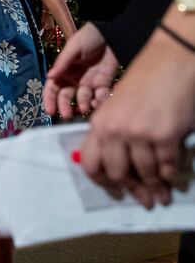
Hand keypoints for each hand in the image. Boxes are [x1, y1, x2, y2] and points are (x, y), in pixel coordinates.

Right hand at [43, 22, 118, 116]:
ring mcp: (89, 82)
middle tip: (66, 115)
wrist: (113, 32)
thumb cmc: (88, 37)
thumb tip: (49, 77)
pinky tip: (98, 101)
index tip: (50, 111)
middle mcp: (74, 79)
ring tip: (85, 108)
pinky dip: (99, 101)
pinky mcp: (104, 83)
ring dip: (83, 105)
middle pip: (66, 96)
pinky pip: (100, 96)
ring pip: (83, 99)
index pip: (53, 88)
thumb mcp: (73, 48)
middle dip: (65, 106)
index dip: (50, 99)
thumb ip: (62, 63)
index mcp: (63, 70)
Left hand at [79, 23, 194, 208]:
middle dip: (132, 190)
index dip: (102, 182)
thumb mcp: (116, 107)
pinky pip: (166, 165)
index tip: (114, 190)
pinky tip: (172, 180)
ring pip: (144, 173)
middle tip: (144, 200)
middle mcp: (114, 130)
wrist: (170, 62)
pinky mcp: (164, 135)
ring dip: (155, 188)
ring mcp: (139, 134)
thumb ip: (112, 134)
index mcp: (98, 123)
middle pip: (117, 174)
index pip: (90, 164)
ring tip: (161, 197)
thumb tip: (118, 167)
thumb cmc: (144, 83)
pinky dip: (169, 175)